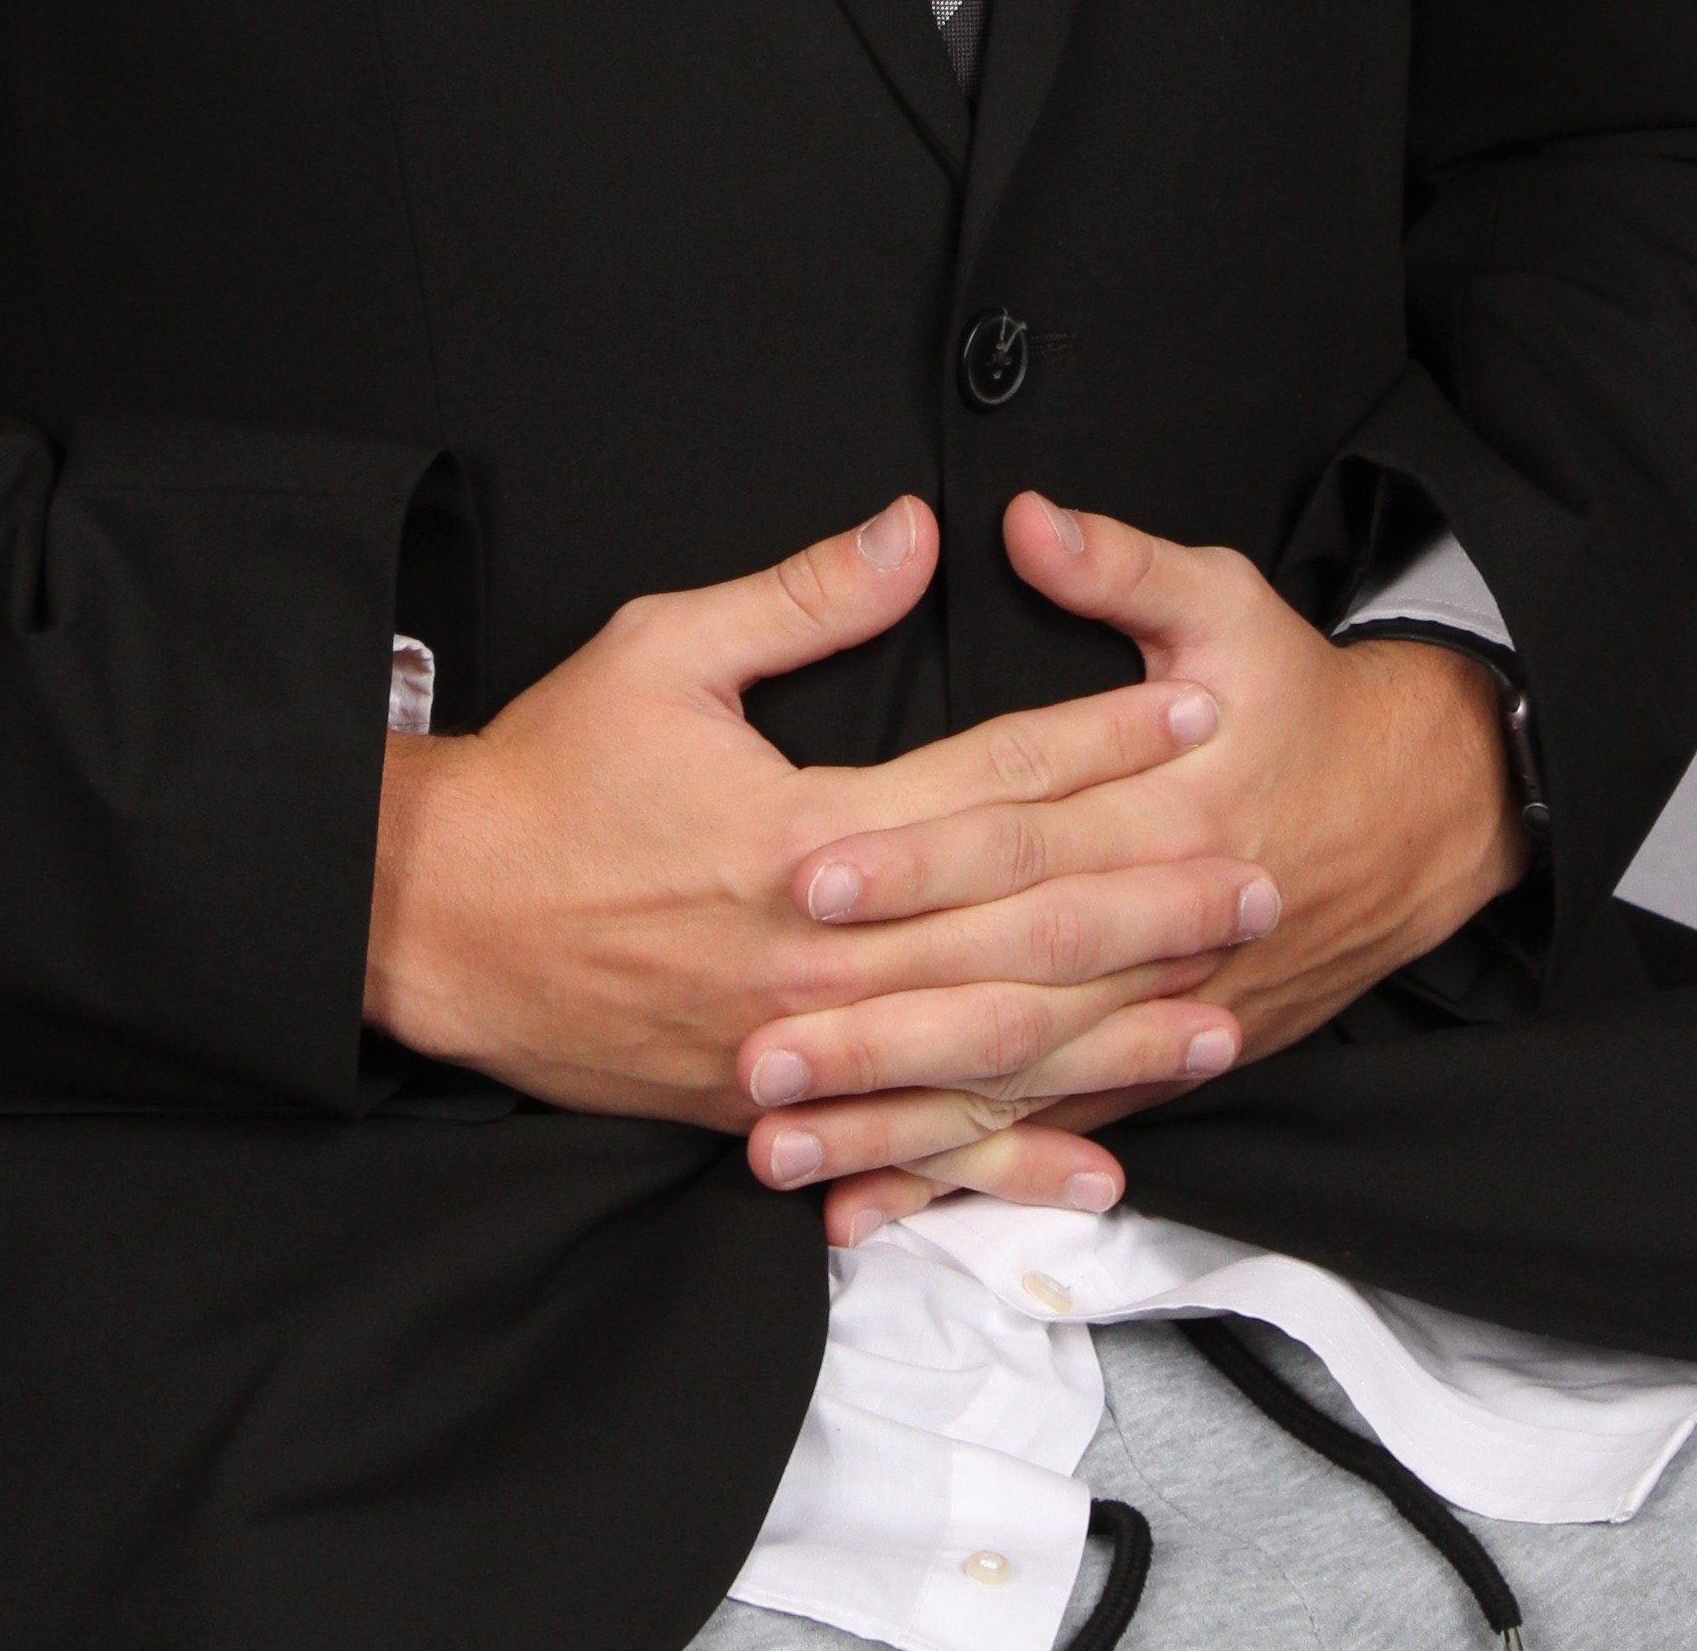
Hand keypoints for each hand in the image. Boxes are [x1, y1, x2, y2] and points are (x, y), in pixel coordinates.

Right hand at [363, 495, 1262, 1144]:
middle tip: (1260, 878)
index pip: (987, 779)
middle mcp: (816, 949)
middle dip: (1148, 900)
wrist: (436, 923)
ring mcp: (797, 1044)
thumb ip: (802, 598)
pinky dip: (1006, 1163)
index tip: (1192, 709)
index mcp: (800, 828)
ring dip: (1111, 1033)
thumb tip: (917, 533)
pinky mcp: (771, 1109)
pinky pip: (911, 1148)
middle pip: (1015, 925)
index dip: (1098, 741)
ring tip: (1218, 1015)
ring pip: (985, 1048)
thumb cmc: (546, 778)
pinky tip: (1095, 1163)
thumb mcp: (662, 649)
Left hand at [754, 494, 1525, 1242]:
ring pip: (1011, 1082)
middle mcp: (1160, 926)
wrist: (1422, 812)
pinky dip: (956, 1178)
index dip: (912, 858)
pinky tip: (864, 1213)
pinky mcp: (1158, 1062)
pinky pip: (1044, 1132)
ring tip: (778, 1146)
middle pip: (1001, 979)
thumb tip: (1021, 519)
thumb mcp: (1229, 603)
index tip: (806, 873)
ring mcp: (1163, 1012)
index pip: (1016, 836)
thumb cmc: (1304, 699)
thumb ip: (1120, 565)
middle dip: (876, 1020)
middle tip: (757, 1045)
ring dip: (894, 1121)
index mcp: (1165, 806)